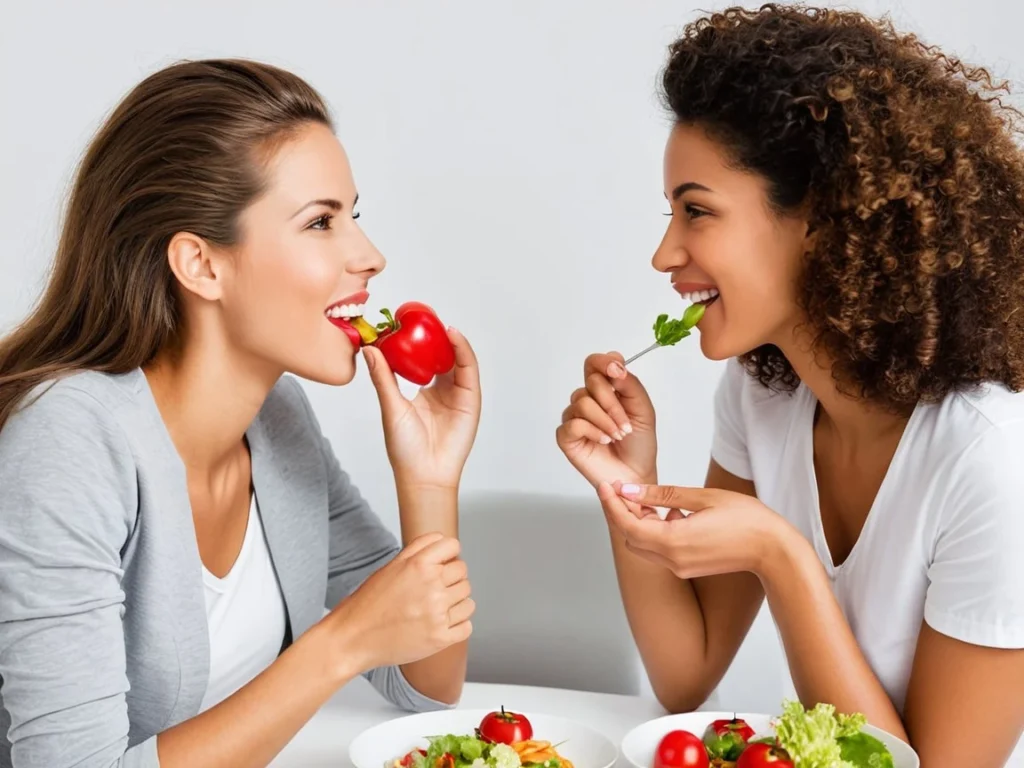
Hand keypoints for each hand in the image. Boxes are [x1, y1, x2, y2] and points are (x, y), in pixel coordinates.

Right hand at [328, 533, 474, 671]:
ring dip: (456, 603)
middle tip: (433, 591)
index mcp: (419, 565)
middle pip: (463, 573)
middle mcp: (431, 587)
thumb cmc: (369, 604)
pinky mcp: (440, 638)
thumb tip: (442, 539)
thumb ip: (418, 548)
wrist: (354, 638)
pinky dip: (457, 626)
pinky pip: (467, 626)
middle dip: (451, 580)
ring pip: (468, 600)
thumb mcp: (390, 566)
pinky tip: (440, 624)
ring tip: (435, 609)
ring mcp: (437, 614)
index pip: (453, 547)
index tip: (442, 564)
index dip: (448, 555)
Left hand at [363, 327, 480, 488]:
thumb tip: (369, 349)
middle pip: (442, 356)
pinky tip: (453, 336)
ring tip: (438, 323)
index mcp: (423, 391)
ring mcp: (458, 394)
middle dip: (436, 336)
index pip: (422, 359)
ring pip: (457, 359)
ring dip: (450, 340)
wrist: (423, 473)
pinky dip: (463, 350)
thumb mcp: (390, 406)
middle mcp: (442, 390)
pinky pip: (468, 369)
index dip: (417, 341)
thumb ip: (383, 377)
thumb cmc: (405, 448)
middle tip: (424, 316)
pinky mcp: (470, 399)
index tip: (404, 322)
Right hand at [556, 352, 657, 486]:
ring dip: (606, 420)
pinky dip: (593, 431)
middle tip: (626, 424)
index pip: (595, 363)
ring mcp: (575, 417)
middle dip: (613, 403)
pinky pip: (574, 423)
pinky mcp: (566, 436)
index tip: (617, 371)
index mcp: (606, 389)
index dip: (604, 362)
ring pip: (582, 402)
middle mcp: (587, 399)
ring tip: (617, 436)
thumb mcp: (643, 409)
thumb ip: (630, 384)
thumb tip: (615, 366)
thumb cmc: (639, 443)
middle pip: (591, 381)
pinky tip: (603, 441)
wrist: (636, 473)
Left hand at [596, 481, 794, 579]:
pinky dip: (658, 531)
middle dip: (624, 514)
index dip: (611, 505)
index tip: (606, 486)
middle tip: (628, 490)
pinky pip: (661, 550)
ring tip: (655, 500)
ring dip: (641, 523)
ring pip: (644, 545)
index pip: (627, 525)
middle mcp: (672, 560)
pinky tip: (677, 513)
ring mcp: (680, 567)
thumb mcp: (702, 498)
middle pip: (631, 538)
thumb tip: (630, 491)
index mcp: (673, 542)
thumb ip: (662, 495)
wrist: (774, 550)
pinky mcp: (688, 568)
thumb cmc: (746, 519)